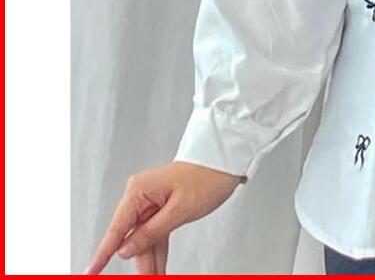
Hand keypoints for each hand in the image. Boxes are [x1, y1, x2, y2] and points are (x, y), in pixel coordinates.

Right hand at [84, 162, 242, 273]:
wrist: (226, 162)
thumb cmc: (207, 176)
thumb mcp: (179, 210)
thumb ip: (150, 232)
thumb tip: (124, 250)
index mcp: (139, 190)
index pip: (116, 229)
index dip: (103, 253)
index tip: (91, 272)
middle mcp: (141, 195)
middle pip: (130, 238)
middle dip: (138, 263)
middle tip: (147, 278)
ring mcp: (151, 202)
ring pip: (143, 240)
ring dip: (150, 262)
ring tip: (156, 277)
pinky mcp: (162, 208)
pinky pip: (155, 235)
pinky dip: (158, 252)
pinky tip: (159, 269)